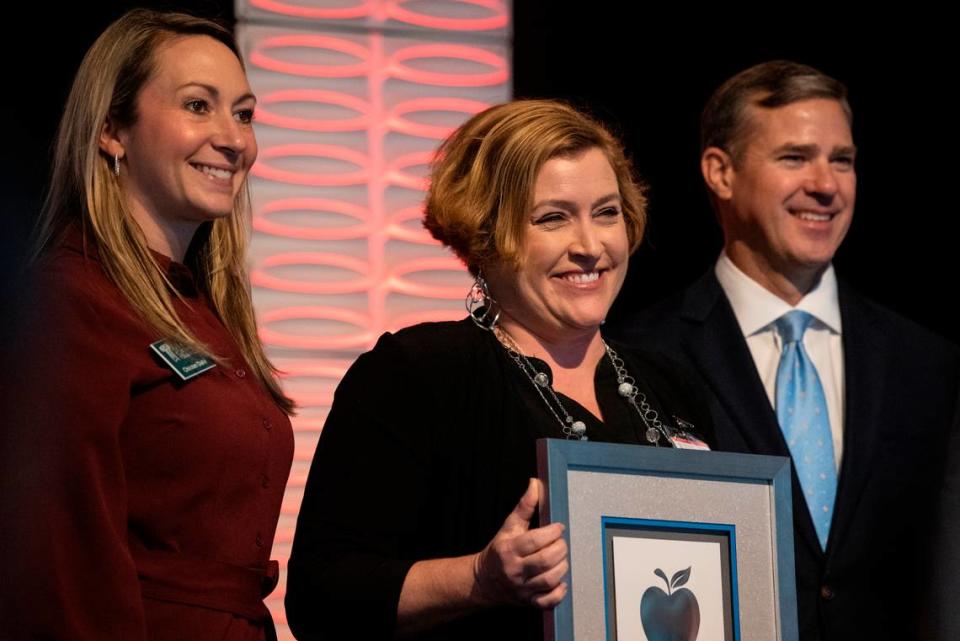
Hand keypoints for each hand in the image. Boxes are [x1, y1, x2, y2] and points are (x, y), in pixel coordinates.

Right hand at [472, 478, 568, 608]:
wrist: (484, 580)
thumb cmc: (500, 550)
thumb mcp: (509, 526)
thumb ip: (525, 506)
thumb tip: (535, 483)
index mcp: (509, 549)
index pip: (535, 540)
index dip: (552, 532)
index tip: (558, 527)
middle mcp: (515, 570)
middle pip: (546, 560)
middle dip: (560, 548)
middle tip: (561, 543)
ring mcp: (522, 588)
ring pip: (549, 579)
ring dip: (562, 567)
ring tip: (561, 558)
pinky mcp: (528, 601)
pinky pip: (547, 601)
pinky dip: (558, 593)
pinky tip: (560, 582)